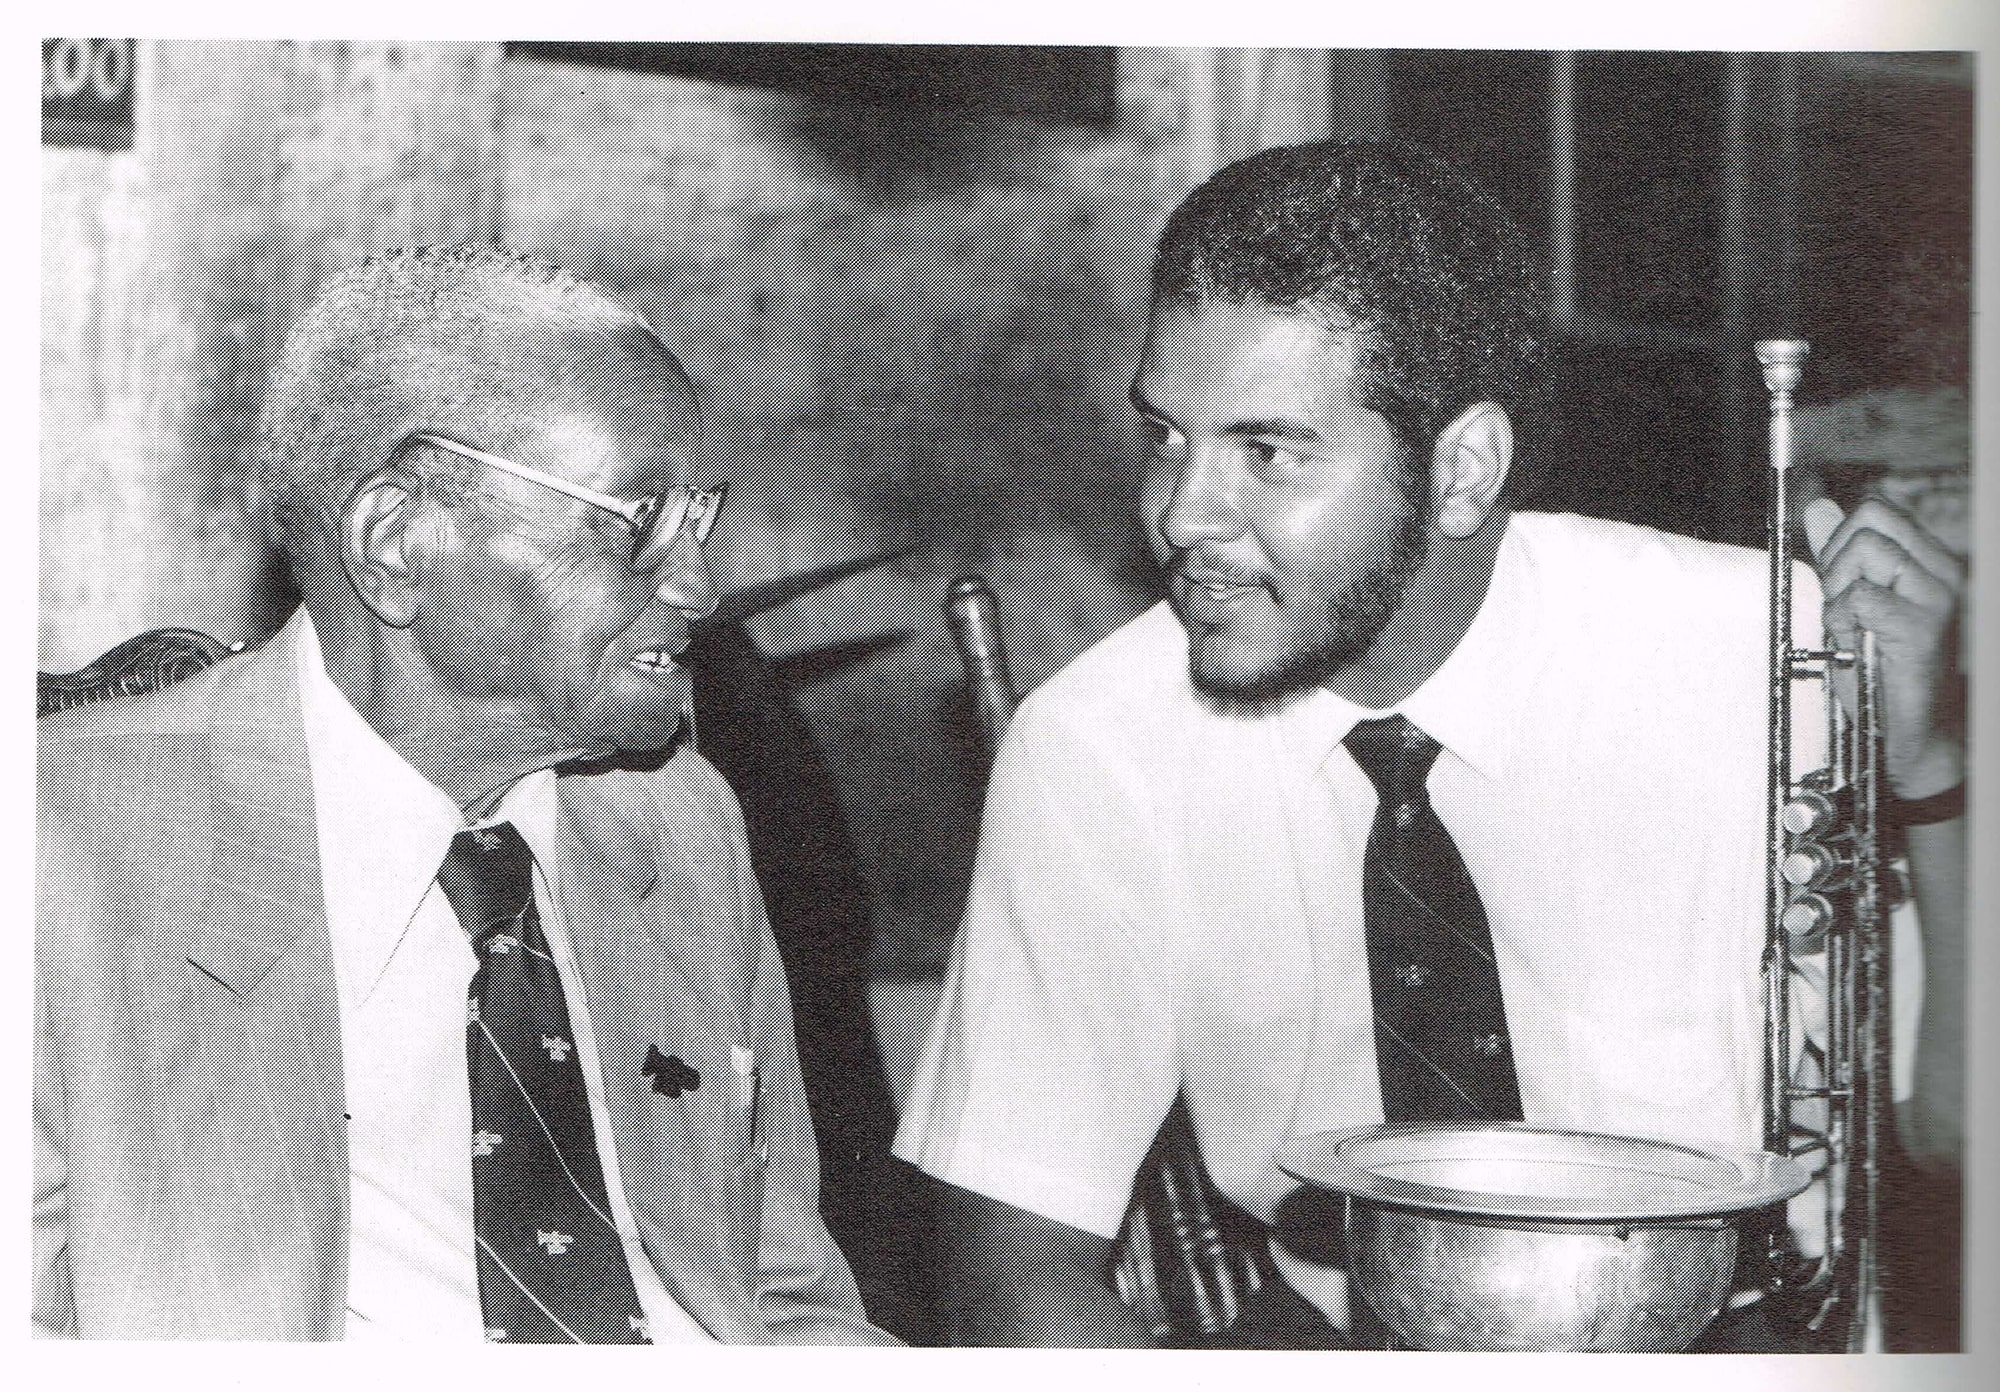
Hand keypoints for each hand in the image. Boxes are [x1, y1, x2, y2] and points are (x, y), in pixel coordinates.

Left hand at [1805, 495, 1964, 798]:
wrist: (1913, 735)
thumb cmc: (1880, 673)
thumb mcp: (1853, 603)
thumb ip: (1837, 555)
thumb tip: (1818, 508)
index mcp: (1930, 562)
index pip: (1876, 511)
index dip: (1840, 539)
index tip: (1839, 582)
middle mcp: (1942, 571)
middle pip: (1869, 519)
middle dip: (1837, 558)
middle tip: (1845, 607)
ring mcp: (1937, 596)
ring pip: (1865, 550)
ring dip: (1839, 590)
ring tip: (1853, 628)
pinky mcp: (1921, 626)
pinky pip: (1859, 597)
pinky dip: (1841, 621)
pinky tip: (1856, 647)